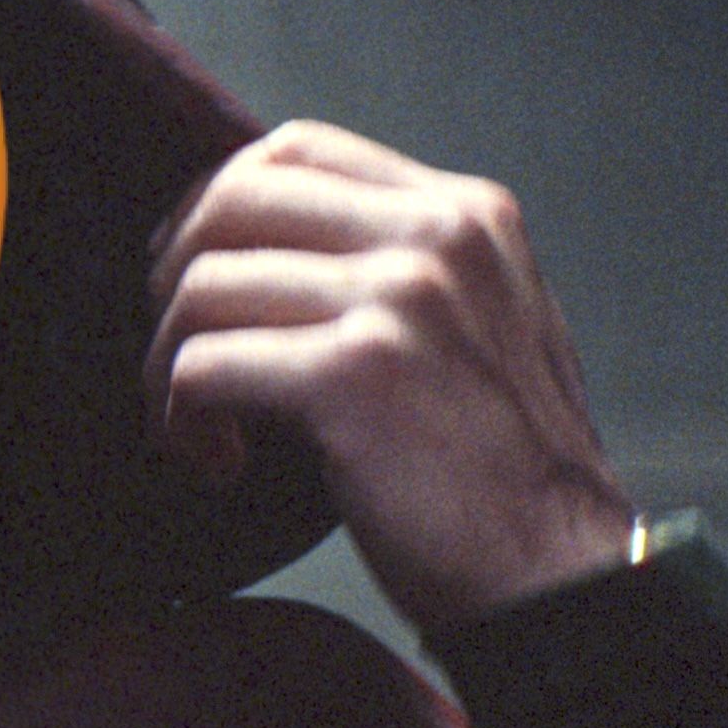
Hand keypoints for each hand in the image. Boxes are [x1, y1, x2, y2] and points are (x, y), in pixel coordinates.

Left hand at [143, 120, 633, 632]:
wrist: (560, 577)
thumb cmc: (505, 474)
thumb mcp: (484, 326)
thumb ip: (403, 269)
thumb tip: (264, 251)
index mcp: (467, 214)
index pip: (298, 150)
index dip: (216, 204)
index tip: (188, 268)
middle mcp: (436, 239)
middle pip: (235, 198)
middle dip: (173, 272)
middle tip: (174, 346)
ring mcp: (399, 300)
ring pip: (205, 285)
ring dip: (166, 361)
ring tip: (191, 424)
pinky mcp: (354, 376)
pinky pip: (204, 366)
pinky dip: (182, 418)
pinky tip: (216, 462)